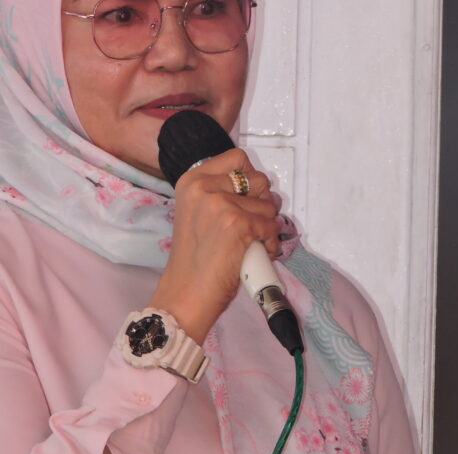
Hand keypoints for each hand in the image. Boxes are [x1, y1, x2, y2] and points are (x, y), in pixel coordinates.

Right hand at [149, 148, 279, 344]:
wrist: (186, 292)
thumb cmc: (194, 259)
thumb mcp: (198, 213)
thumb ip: (219, 194)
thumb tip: (262, 189)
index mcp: (191, 180)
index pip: (237, 157)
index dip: (249, 178)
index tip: (246, 198)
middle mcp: (203, 186)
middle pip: (257, 178)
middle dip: (262, 202)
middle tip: (251, 223)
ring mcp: (220, 203)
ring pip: (269, 204)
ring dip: (267, 225)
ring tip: (250, 242)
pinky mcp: (238, 223)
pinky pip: (271, 225)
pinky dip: (270, 242)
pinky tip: (255, 253)